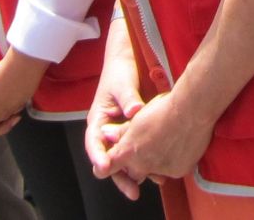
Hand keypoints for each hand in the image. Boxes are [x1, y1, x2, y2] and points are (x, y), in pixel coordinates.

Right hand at [86, 28, 147, 198]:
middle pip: (110, 159)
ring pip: (125, 159)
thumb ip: (128, 98)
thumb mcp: (122, 84)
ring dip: (135, 172)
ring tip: (151, 184)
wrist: (130, 63)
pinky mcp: (135, 133)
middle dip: (120, 176)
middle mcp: (108, 131)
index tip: (105, 168)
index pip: (94, 143)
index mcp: (98, 121)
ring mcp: (121, 134)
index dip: (99, 156)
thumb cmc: (120, 72)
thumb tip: (135, 111)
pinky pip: (138, 150)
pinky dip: (146, 161)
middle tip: (133, 190)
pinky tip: (159, 171)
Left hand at [101, 90, 214, 197]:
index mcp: (128, 152)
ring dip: (154, 163)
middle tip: (145, 146)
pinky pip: (171, 171)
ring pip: (153, 173)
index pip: (105, 169)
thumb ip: (120, 131)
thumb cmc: (164, 108)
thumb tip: (106, 134)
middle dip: (134, 165)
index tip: (111, 162)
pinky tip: (178, 144)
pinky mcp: (179, 171)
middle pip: (132, 174)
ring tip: (163, 142)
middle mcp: (142, 166)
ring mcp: (161, 171)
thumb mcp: (137, 117)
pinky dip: (172, 161)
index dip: (106, 166)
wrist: (192, 108)